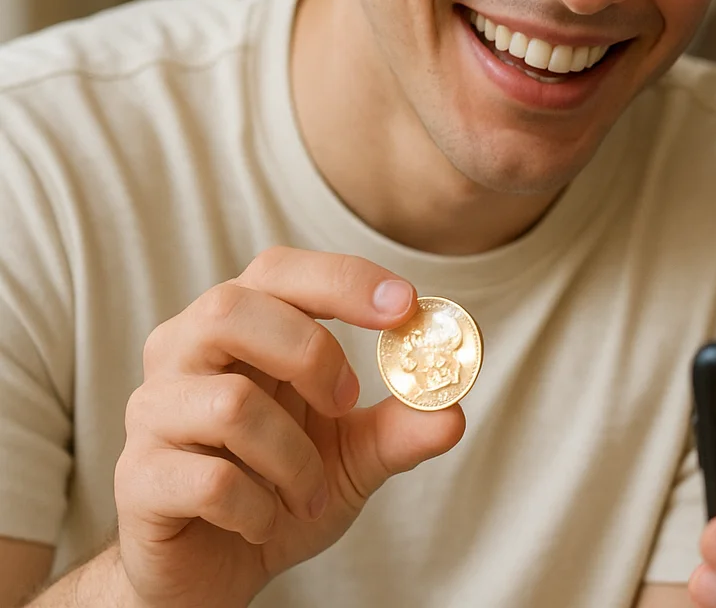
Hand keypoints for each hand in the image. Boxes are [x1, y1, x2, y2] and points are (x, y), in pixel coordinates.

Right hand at [113, 248, 466, 607]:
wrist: (213, 570)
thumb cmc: (277, 488)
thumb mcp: (353, 456)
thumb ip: (400, 428)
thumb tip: (453, 413)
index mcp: (235, 329)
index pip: (277, 270)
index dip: (341, 279)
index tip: (405, 306)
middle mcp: (181, 355)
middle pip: (232, 309)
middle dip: (311, 353)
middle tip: (348, 403)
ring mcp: (152, 415)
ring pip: (230, 404)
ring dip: (294, 458)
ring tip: (308, 493)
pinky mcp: (137, 479)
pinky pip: (210, 480)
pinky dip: (258, 507)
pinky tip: (264, 521)